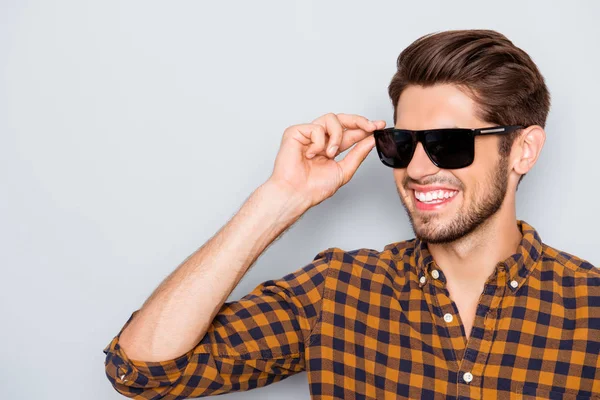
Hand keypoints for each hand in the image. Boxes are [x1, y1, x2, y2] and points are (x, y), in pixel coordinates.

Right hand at [267, 113, 385, 208]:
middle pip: (342, 119)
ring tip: (331, 153)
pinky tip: (311, 154)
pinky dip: (318, 142)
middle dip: (359, 121)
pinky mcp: (295, 132)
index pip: (350, 132)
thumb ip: (358, 154)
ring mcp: (308, 134)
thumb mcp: (344, 170)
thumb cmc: (314, 187)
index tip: (379, 126)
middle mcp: (320, 138)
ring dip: (336, 136)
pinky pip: (316, 127)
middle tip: (370, 126)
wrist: (296, 194)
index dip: (365, 128)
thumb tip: (371, 140)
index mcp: (331, 147)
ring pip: (331, 119)